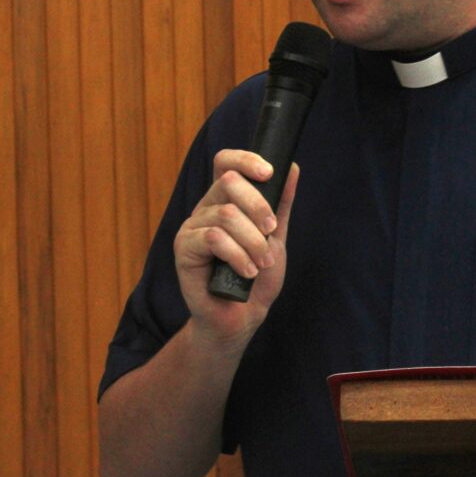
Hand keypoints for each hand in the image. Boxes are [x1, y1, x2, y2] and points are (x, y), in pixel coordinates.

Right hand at [172, 149, 297, 346]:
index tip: (269, 173)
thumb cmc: (257, 275)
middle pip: (228, 182)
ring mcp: (192, 228)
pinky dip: (238, 255)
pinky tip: (247, 271)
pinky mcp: (183, 250)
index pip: (226, 162)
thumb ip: (281, 202)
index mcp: (226, 200)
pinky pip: (214, 238)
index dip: (246, 159)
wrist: (242, 317)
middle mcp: (206, 208)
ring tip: (262, 262)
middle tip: (272, 231)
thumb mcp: (277, 235)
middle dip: (258, 206)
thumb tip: (291, 167)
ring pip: (226, 215)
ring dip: (253, 240)